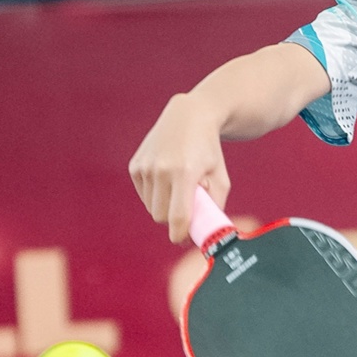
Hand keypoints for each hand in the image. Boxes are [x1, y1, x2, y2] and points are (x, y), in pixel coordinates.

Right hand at [129, 93, 231, 243]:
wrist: (189, 116)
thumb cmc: (209, 151)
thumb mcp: (221, 179)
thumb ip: (215, 208)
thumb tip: (204, 235)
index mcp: (184, 173)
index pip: (177, 218)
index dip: (180, 235)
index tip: (184, 240)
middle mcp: (161, 169)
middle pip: (161, 217)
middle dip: (173, 219)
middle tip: (187, 209)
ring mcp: (145, 167)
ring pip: (151, 208)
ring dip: (164, 206)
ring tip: (178, 187)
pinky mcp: (135, 166)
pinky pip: (144, 195)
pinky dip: (155, 195)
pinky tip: (167, 178)